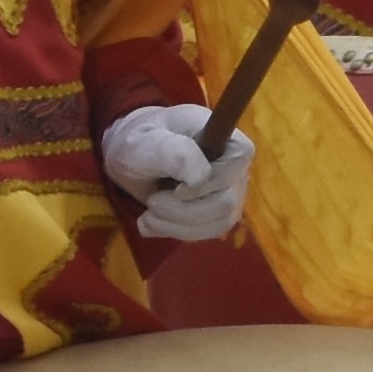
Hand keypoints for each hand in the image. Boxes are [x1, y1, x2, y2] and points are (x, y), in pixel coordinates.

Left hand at [98, 99, 257, 244]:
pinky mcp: (218, 214)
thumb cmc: (142, 141)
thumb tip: (201, 177)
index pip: (238, 161)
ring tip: (148, 215)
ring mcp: (231, 193)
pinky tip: (152, 222)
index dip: (209, 182)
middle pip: (226, 202)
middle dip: (183, 210)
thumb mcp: (148, 142)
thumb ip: (174, 153)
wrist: (134, 158)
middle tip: (152, 202)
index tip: (177, 189)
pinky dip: (175, 231)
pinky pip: (207, 233)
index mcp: (227, 138)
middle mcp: (236, 167)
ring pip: (218, 224)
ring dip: (176, 225)